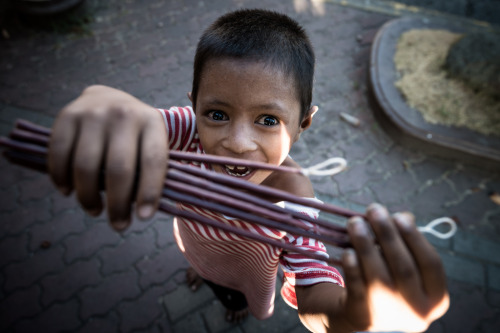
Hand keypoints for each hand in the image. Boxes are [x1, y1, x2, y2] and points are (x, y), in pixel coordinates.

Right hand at [48, 85, 167, 230]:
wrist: (109, 98)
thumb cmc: (135, 134)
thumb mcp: (151, 141)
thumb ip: (150, 170)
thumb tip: (143, 212)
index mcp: (152, 123)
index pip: (153, 161)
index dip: (149, 192)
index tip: (143, 218)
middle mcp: (124, 114)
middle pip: (118, 169)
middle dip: (118, 205)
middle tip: (119, 225)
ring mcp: (93, 113)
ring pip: (86, 166)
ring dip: (88, 197)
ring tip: (94, 210)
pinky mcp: (67, 115)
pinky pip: (59, 154)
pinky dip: (61, 178)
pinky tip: (68, 190)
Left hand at [340, 204, 448, 331]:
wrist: (370, 318)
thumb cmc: (394, 284)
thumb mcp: (409, 270)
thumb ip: (409, 244)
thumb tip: (405, 216)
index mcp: (436, 298)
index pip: (431, 263)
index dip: (415, 237)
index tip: (399, 215)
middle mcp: (417, 309)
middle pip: (403, 266)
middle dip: (387, 234)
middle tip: (373, 210)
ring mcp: (390, 314)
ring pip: (378, 275)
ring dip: (365, 243)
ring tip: (355, 222)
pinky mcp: (364, 315)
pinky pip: (357, 286)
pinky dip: (352, 266)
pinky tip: (347, 250)